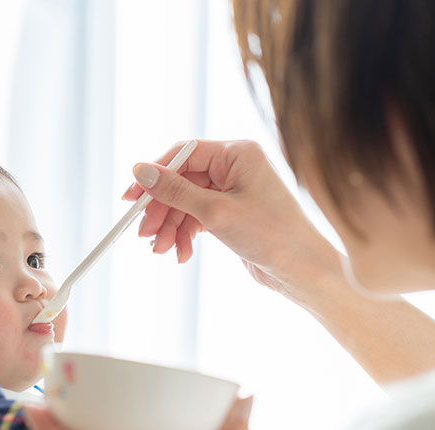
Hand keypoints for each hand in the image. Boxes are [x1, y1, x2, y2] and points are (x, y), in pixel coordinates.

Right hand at [124, 139, 338, 300]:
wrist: (303, 271)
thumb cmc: (270, 235)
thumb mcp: (215, 213)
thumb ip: (175, 191)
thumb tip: (139, 171)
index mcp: (237, 154)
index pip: (184, 154)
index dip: (154, 175)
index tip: (131, 198)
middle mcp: (236, 167)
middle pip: (182, 181)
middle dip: (162, 210)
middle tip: (144, 234)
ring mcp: (234, 191)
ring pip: (187, 203)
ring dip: (171, 227)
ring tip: (162, 251)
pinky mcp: (233, 214)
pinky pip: (198, 218)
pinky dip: (186, 235)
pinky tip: (180, 254)